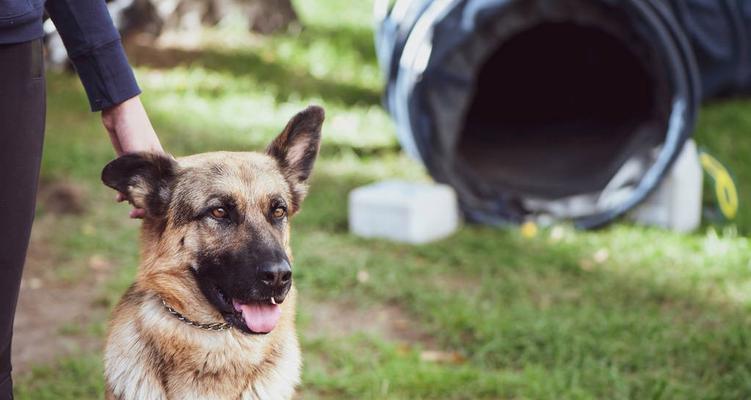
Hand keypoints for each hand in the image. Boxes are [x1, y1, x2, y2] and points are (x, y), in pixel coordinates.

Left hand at [101, 95, 163, 217]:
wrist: (118, 110)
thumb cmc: (134, 129)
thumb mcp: (138, 151)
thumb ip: (139, 171)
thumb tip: (132, 194)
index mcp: (160, 163)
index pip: (163, 188)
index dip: (157, 202)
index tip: (149, 215)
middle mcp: (152, 165)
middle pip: (151, 189)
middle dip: (145, 204)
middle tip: (136, 216)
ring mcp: (139, 163)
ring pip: (139, 186)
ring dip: (133, 198)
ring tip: (128, 209)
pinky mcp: (126, 160)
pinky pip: (127, 179)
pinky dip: (123, 188)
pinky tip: (118, 197)